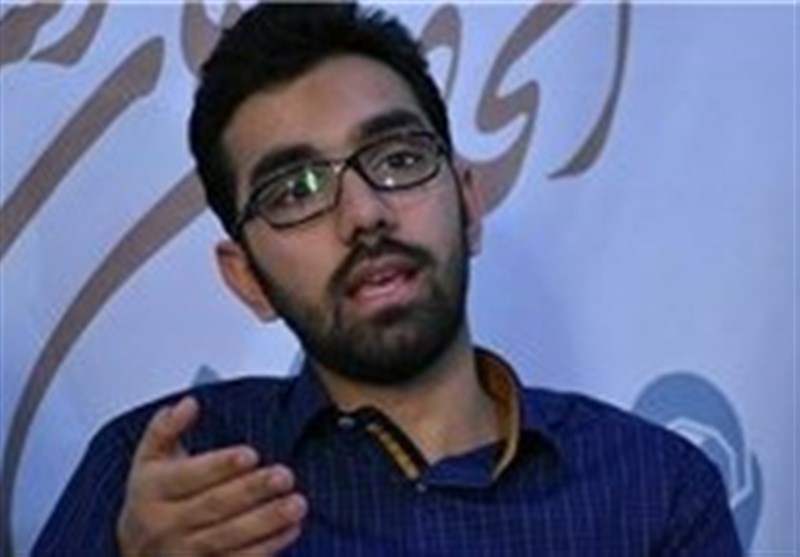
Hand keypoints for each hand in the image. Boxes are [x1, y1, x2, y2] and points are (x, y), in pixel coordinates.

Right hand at [117, 396, 306, 555]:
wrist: (136, 551)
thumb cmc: (151, 497)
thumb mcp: (149, 459)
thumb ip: (166, 427)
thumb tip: (188, 404)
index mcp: (152, 490)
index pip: (187, 476)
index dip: (220, 465)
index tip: (250, 454)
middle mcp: (166, 524)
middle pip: (213, 506)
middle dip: (252, 490)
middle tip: (284, 475)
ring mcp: (185, 552)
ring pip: (229, 537)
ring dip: (266, 521)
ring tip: (297, 503)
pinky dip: (267, 546)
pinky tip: (291, 528)